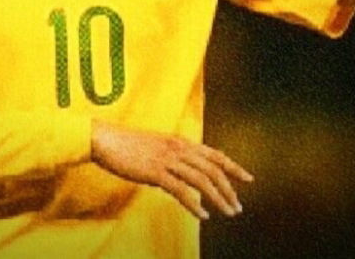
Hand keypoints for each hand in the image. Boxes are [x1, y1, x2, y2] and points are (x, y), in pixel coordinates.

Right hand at [90, 119, 252, 219]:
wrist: (106, 140)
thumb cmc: (128, 145)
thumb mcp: (156, 149)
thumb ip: (173, 161)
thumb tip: (187, 180)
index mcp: (179, 141)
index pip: (213, 154)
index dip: (232, 166)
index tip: (248, 178)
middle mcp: (178, 148)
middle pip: (212, 169)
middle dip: (229, 188)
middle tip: (238, 207)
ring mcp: (167, 159)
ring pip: (201, 180)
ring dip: (218, 198)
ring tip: (228, 212)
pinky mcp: (155, 172)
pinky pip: (181, 191)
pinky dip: (195, 205)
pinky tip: (203, 215)